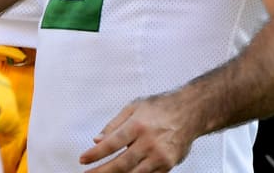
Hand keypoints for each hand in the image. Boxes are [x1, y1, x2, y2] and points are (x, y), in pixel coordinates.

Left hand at [78, 94, 195, 171]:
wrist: (191, 112)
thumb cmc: (160, 107)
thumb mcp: (134, 106)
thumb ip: (114, 124)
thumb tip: (96, 140)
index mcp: (138, 125)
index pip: (112, 143)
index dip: (95, 154)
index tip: (83, 159)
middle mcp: (149, 142)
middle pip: (121, 163)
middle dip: (102, 171)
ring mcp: (160, 156)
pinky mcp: (168, 165)